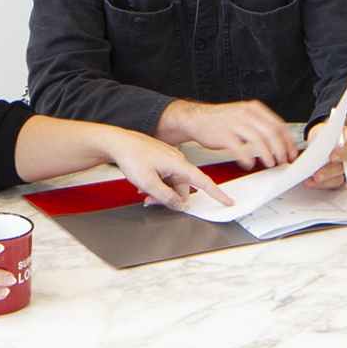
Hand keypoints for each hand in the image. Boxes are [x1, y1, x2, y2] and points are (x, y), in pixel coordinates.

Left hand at [102, 127, 238, 208]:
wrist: (118, 142)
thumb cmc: (132, 155)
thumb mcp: (148, 182)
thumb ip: (165, 197)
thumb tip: (178, 205)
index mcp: (179, 164)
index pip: (204, 182)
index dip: (217, 193)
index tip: (228, 201)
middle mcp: (177, 160)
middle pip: (183, 188)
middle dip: (170, 198)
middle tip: (150, 199)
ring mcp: (169, 159)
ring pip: (173, 184)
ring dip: (161, 191)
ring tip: (144, 189)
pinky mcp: (162, 160)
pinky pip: (166, 177)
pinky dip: (157, 183)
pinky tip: (144, 182)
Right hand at [156, 98, 296, 169]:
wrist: (196, 118)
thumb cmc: (221, 120)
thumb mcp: (243, 115)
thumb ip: (260, 125)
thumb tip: (279, 140)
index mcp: (254, 108)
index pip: (278, 125)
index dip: (288, 141)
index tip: (291, 152)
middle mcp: (246, 114)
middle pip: (272, 133)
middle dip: (281, 149)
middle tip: (283, 160)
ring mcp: (235, 124)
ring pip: (259, 141)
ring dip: (267, 155)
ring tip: (269, 163)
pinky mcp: (224, 135)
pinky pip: (240, 149)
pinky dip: (248, 159)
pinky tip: (249, 163)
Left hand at [303, 119, 346, 189]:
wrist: (325, 141)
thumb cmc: (326, 134)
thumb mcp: (323, 129)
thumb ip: (322, 136)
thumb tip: (318, 147)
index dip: (343, 153)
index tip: (332, 156)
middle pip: (344, 167)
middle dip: (329, 172)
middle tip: (318, 175)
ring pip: (339, 178)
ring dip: (324, 181)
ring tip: (311, 181)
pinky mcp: (341, 178)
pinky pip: (332, 184)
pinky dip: (321, 185)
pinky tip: (311, 183)